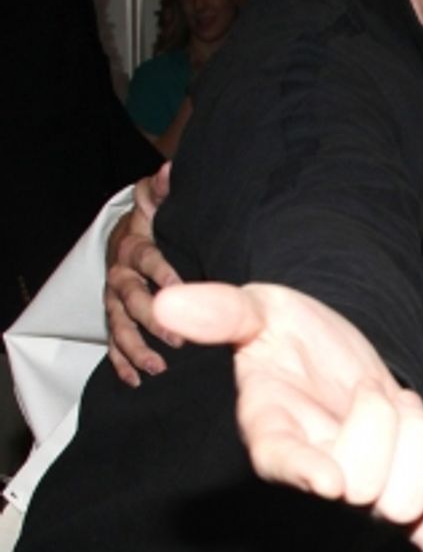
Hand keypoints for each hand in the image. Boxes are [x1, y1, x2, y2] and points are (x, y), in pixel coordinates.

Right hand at [105, 162, 181, 384]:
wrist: (126, 237)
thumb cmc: (153, 223)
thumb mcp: (157, 203)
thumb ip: (163, 190)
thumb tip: (171, 169)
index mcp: (135, 248)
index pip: (147, 259)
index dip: (162, 271)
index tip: (181, 286)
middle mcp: (121, 276)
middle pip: (131, 299)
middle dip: (152, 319)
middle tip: (176, 339)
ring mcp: (116, 302)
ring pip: (120, 327)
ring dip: (136, 349)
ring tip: (157, 368)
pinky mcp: (116, 321)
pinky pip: (113, 346)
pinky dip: (122, 364)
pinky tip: (137, 381)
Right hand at [152, 281, 422, 551]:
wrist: (331, 354)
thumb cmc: (290, 336)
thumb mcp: (258, 310)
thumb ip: (223, 312)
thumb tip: (171, 307)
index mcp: (271, 434)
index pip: (282, 463)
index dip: (306, 472)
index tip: (329, 480)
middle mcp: (317, 475)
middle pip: (365, 479)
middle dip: (384, 419)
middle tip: (364, 384)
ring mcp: (364, 494)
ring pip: (409, 495)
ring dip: (418, 438)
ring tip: (392, 403)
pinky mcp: (406, 499)